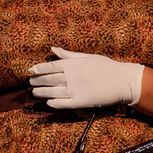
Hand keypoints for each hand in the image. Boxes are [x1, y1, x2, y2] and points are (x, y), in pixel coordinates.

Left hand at [28, 47, 143, 108]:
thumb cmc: (106, 67)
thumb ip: (68, 55)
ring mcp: (75, 90)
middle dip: (37, 80)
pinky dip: (54, 103)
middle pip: (48, 79)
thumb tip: (52, 49)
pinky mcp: (81, 102)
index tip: (30, 70)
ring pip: (52, 92)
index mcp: (73, 64)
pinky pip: (63, 103)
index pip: (50, 66)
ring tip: (34, 92)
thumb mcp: (87, 57)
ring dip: (41, 92)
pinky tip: (48, 102)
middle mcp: (72, 76)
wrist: (123, 81)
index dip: (38, 69)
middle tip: (30, 81)